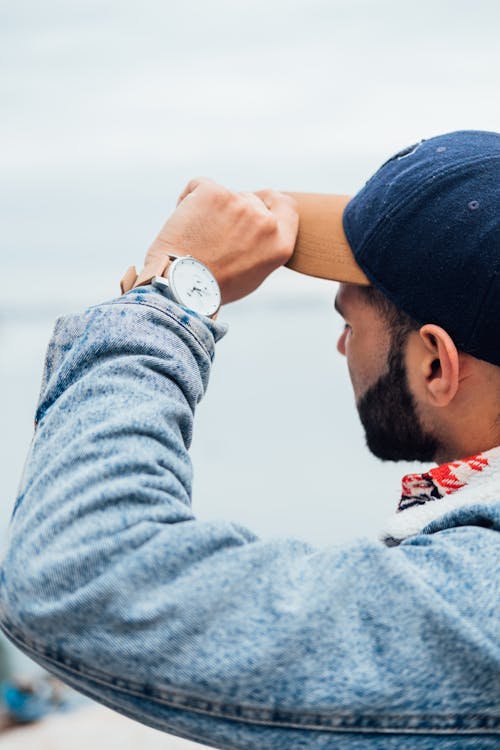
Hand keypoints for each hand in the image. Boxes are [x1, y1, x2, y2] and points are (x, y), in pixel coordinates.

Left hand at [142, 178, 298, 303]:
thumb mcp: (252, 274)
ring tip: (196, 237)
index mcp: (280, 244)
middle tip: (213, 234)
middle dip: (233, 211)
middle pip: (250, 200)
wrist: (180, 285)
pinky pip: (200, 186)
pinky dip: (190, 200)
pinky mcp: (214, 192)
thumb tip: (258, 226)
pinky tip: (183, 224)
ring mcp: (240, 204)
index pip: (286, 206)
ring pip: (225, 194)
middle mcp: (265, 222)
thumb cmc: (211, 287)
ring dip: (211, 208)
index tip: (257, 203)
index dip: (270, 201)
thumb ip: (263, 246)